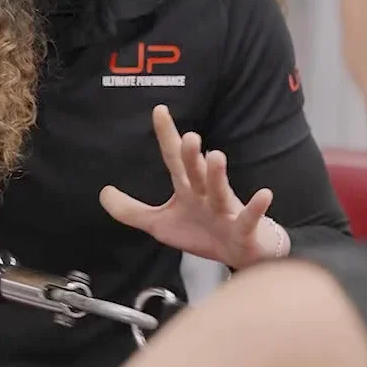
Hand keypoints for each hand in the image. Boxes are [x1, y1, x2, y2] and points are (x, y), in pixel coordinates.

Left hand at [99, 105, 287, 269]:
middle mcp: (206, 193)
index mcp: (188, 189)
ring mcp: (226, 209)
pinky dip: (257, 207)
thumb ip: (131, 210)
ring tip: (215, 155)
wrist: (239, 256)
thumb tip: (103, 193)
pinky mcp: (243, 229)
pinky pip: (249, 217)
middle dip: (192, 155)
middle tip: (188, 136)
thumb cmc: (203, 233)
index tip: (159, 111)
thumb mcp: (160, 224)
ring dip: (218, 174)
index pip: (174, 158)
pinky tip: (263, 195)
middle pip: (197, 171)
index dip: (166, 136)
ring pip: (221, 190)